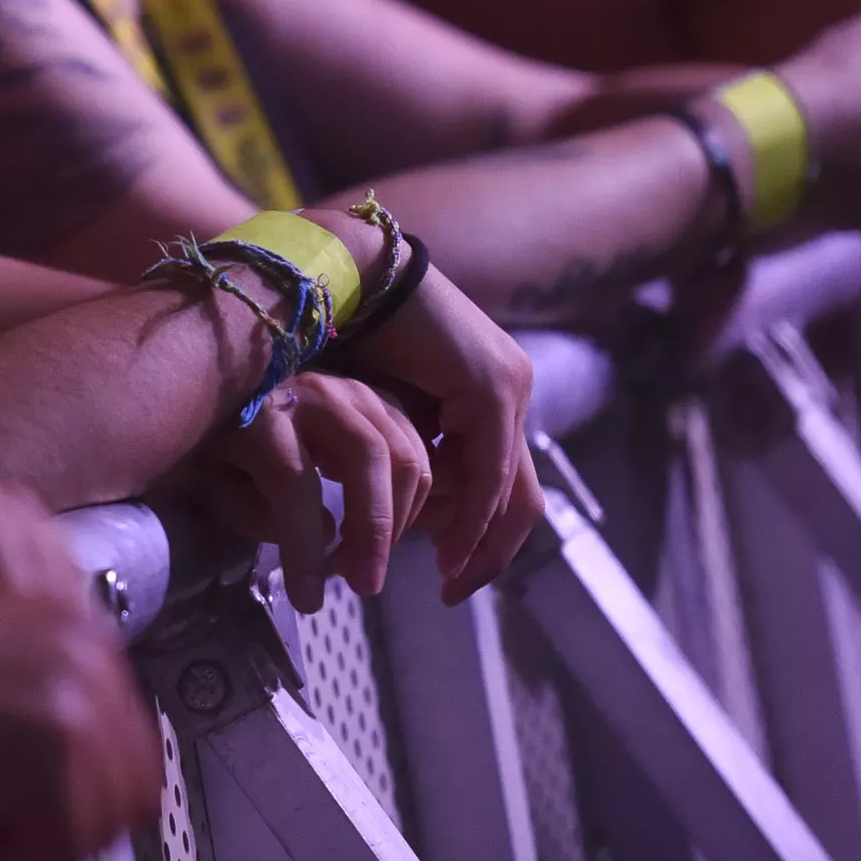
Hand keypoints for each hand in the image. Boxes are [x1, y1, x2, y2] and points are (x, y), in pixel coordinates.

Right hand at [0, 588, 159, 860]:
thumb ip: (24, 689)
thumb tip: (65, 763)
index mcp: (63, 611)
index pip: (125, 729)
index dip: (73, 781)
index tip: (25, 796)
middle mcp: (81, 639)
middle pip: (132, 778)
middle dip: (63, 815)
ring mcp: (72, 690)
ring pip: (105, 817)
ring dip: (36, 833)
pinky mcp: (49, 745)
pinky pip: (62, 843)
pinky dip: (8, 851)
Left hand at [190, 373, 432, 605]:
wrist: (224, 385)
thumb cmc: (216, 443)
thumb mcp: (211, 483)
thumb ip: (255, 513)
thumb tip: (326, 534)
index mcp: (259, 416)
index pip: (293, 482)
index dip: (305, 546)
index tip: (309, 601)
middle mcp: (315, 396)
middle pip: (367, 456)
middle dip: (374, 529)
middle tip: (366, 586)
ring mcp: (354, 391)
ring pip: (403, 453)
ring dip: (398, 517)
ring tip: (368, 561)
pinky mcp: (378, 399)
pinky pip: (416, 448)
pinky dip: (412, 494)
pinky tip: (385, 526)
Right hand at [328, 267, 543, 597]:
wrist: (339, 272)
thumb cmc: (344, 335)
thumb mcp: (381, 408)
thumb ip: (407, 448)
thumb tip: (411, 503)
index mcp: (487, 389)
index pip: (501, 481)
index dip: (477, 534)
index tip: (443, 572)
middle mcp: (510, 386)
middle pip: (521, 494)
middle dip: (488, 550)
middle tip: (451, 588)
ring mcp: (508, 384)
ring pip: (510, 490)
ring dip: (478, 541)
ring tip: (444, 575)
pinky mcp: (491, 386)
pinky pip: (490, 472)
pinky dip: (470, 516)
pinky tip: (441, 546)